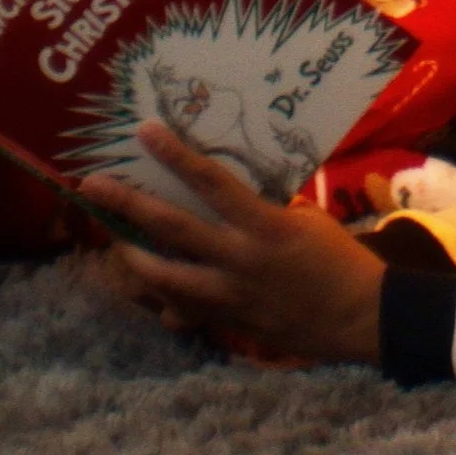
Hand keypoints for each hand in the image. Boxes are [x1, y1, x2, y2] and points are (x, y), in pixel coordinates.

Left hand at [80, 121, 384, 365]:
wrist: (363, 318)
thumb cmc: (340, 260)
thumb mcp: (305, 221)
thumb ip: (263, 211)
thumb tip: (230, 202)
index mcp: (264, 226)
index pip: (211, 182)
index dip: (175, 155)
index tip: (144, 131)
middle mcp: (240, 259)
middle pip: (172, 228)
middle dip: (128, 206)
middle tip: (92, 186)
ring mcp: (231, 295)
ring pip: (166, 278)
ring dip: (135, 258)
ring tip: (115, 244)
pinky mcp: (231, 323)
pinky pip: (188, 310)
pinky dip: (168, 300)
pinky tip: (153, 293)